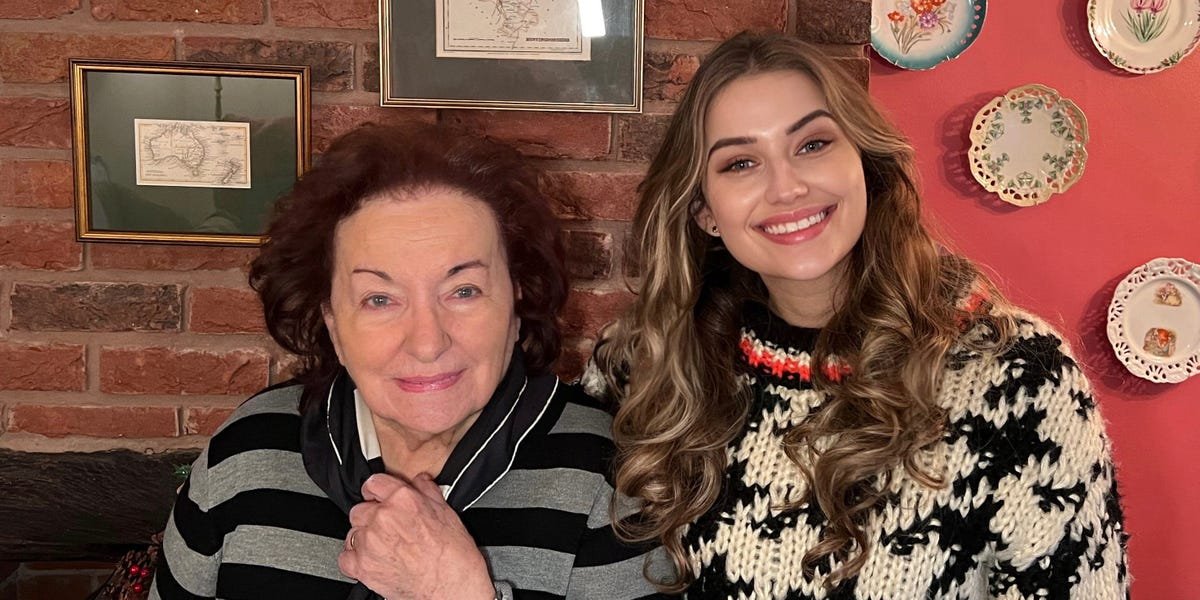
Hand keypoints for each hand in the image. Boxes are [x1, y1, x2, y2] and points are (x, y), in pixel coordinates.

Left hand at [339, 473, 494, 599]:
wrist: (451, 584)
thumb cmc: (453, 553)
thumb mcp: (446, 512)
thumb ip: (427, 490)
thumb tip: (419, 481)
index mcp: (403, 500)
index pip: (374, 483)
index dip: (376, 491)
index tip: (376, 498)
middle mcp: (383, 518)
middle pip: (360, 509)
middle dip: (371, 517)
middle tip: (387, 528)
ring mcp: (370, 542)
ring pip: (353, 533)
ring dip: (364, 538)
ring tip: (383, 547)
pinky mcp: (363, 566)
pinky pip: (345, 558)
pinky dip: (355, 560)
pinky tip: (371, 560)